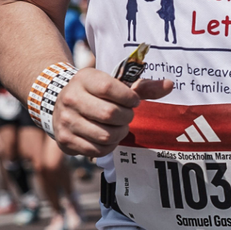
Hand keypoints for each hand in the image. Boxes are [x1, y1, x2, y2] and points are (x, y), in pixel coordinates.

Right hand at [50, 70, 175, 156]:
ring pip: (105, 135)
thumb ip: (143, 86)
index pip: (109, 87)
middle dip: (126, 117)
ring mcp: (65, 120)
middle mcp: (70, 98)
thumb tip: (170, 85)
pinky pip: (97, 150)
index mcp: (84, 79)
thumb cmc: (96, 93)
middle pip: (110, 114)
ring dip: (119, 133)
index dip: (128, 97)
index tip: (133, 101)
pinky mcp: (65, 140)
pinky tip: (107, 137)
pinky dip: (109, 146)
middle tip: (126, 115)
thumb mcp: (115, 84)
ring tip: (118, 126)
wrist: (60, 102)